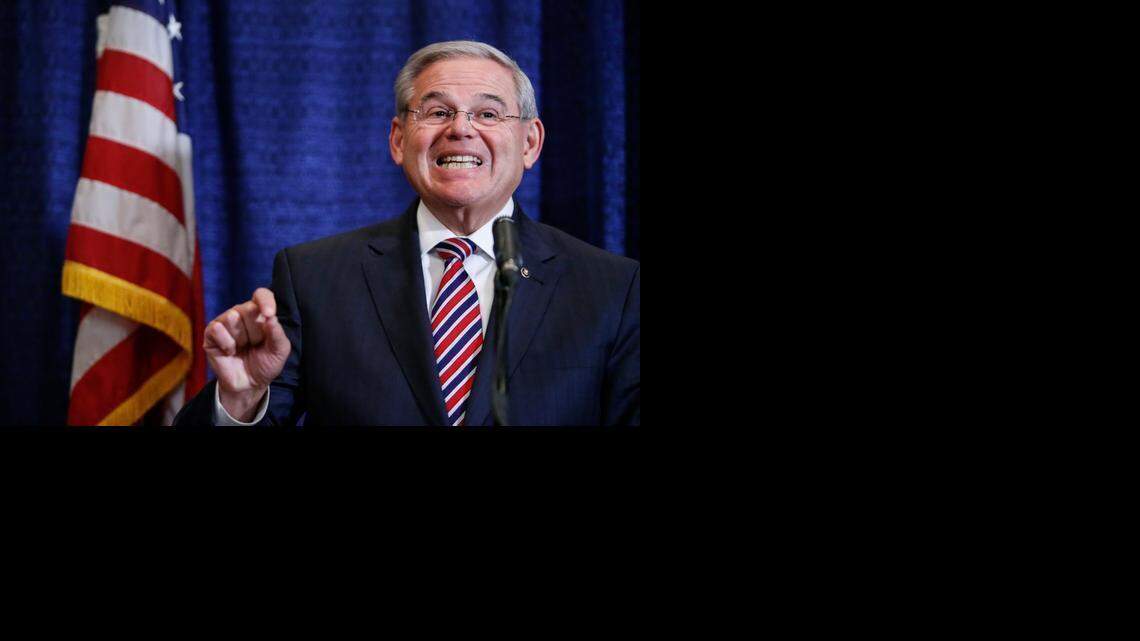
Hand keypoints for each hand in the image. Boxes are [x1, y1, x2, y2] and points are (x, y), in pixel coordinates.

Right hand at [203, 287, 290, 420]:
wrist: (250, 384)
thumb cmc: (266, 364)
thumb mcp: (279, 351)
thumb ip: (278, 334)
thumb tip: (271, 317)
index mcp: (260, 313)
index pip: (261, 295)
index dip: (265, 300)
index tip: (269, 314)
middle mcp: (242, 314)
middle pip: (248, 309)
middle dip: (255, 331)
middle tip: (255, 345)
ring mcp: (225, 322)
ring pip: (232, 316)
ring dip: (241, 338)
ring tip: (242, 348)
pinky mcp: (211, 333)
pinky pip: (218, 328)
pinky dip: (227, 343)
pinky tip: (230, 352)